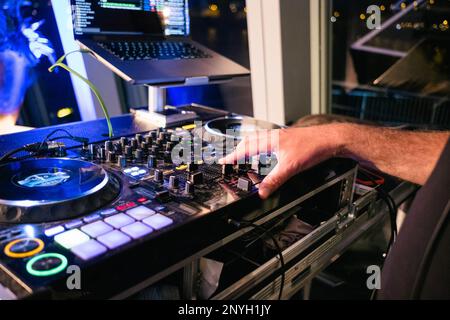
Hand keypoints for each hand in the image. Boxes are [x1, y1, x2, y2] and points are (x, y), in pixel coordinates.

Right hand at [219, 125, 345, 198]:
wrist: (330, 139)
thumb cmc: (312, 148)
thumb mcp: (290, 168)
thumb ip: (274, 180)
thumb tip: (261, 192)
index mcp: (270, 141)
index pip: (246, 148)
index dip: (233, 156)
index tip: (224, 161)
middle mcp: (273, 136)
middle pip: (249, 140)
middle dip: (238, 149)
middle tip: (231, 158)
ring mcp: (281, 135)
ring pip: (259, 138)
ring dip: (249, 145)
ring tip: (245, 152)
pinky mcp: (288, 137)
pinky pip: (268, 139)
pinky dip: (261, 144)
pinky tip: (268, 150)